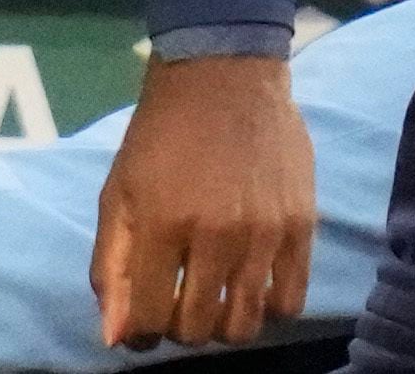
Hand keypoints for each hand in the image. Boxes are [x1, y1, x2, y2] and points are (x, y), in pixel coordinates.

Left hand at [91, 53, 314, 349]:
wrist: (223, 78)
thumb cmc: (160, 135)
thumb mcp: (119, 192)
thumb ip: (112, 265)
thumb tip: (116, 336)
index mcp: (162, 224)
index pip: (150, 317)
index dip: (139, 333)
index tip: (139, 326)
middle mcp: (216, 235)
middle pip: (199, 328)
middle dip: (179, 330)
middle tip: (175, 308)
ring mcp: (265, 234)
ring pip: (246, 324)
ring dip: (222, 327)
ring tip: (211, 304)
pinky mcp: (302, 228)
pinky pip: (291, 302)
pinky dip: (267, 309)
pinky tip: (249, 290)